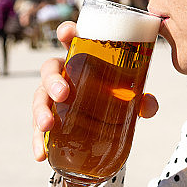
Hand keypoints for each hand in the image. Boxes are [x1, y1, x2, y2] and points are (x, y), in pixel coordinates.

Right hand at [31, 21, 158, 160]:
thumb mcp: (131, 98)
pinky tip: (40, 154)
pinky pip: (38, 128)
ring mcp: (53, 97)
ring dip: (40, 111)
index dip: (67, 32)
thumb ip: (142, 100)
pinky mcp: (50, 119)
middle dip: (52, 79)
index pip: (72, 40)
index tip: (67, 33)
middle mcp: (64, 74)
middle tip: (63, 94)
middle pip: (49, 68)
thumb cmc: (115, 97)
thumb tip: (149, 105)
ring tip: (47, 125)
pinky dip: (37, 141)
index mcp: (83, 59)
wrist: (107, 126)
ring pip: (39, 97)